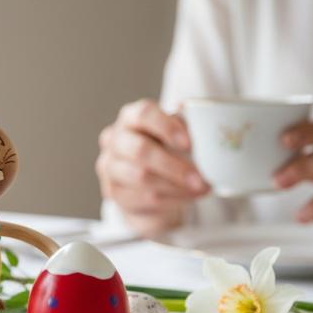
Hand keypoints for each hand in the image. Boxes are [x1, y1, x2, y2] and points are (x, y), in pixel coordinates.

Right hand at [96, 99, 209, 236]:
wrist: (144, 180)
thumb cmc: (162, 147)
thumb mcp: (174, 132)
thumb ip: (185, 126)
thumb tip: (203, 124)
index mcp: (130, 117)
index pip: (144, 114)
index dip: (167, 127)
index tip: (189, 144)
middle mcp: (114, 139)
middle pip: (140, 150)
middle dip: (174, 166)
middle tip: (200, 178)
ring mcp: (110, 166)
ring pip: (142, 178)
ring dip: (176, 186)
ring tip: (201, 189)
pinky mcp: (113, 191)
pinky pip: (144, 197)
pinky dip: (172, 199)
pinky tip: (190, 197)